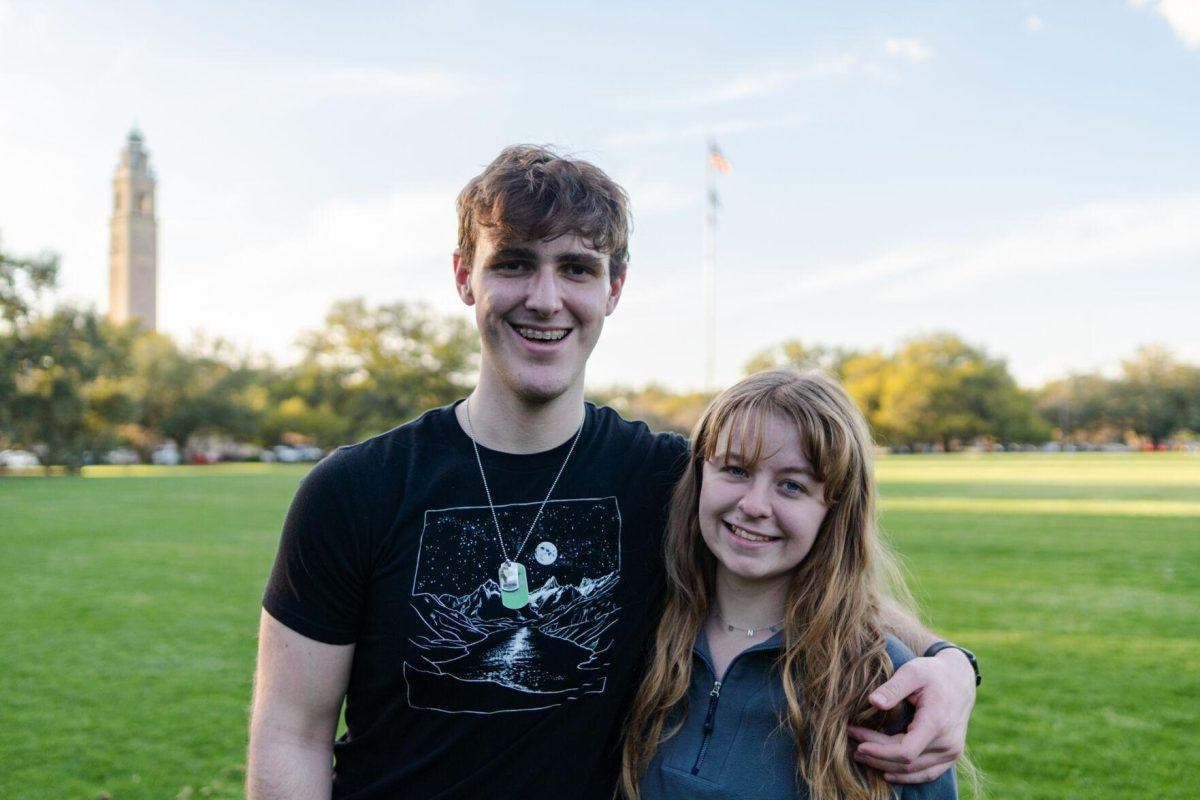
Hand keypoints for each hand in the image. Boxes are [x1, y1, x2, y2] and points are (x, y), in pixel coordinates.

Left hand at [847, 648, 975, 783]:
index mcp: (937, 722)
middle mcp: (948, 743)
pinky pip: (927, 773)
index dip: (880, 751)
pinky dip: (906, 776)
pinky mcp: (951, 756)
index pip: (905, 751)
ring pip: (914, 771)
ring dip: (885, 766)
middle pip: (906, 761)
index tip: (858, 742)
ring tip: (861, 755)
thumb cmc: (933, 673)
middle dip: (876, 755)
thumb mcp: (912, 672)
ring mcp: (951, 752)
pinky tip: (886, 772)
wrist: (959, 679)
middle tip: (851, 743)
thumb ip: (893, 687)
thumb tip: (873, 702)